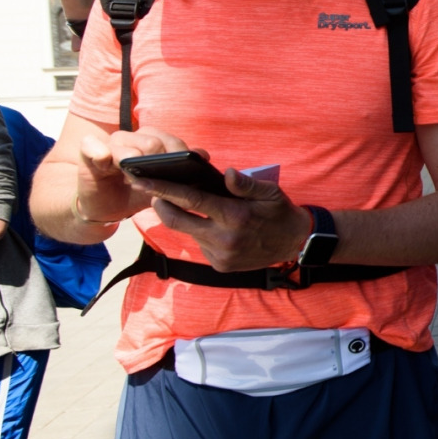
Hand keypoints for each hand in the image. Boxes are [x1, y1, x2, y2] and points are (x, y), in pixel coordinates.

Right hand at [75, 127, 194, 223]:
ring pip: (124, 142)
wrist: (105, 208)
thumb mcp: (161, 187)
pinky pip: (91, 145)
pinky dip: (98, 151)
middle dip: (157, 158)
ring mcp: (109, 144)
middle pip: (151, 140)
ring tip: (133, 173)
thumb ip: (180, 172)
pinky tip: (104, 159)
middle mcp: (131, 140)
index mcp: (151, 143)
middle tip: (158, 176)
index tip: (188, 166)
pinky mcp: (89, 152)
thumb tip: (204, 156)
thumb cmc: (135, 194)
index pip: (169, 140)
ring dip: (131, 157)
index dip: (179, 152)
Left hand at [124, 166, 312, 272]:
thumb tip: (225, 173)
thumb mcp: (269, 192)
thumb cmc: (280, 212)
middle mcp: (224, 238)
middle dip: (161, 206)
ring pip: (189, 233)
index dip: (164, 190)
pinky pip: (201, 246)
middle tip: (156, 195)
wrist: (295, 243)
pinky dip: (202, 235)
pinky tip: (216, 230)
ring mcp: (221, 254)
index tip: (142, 182)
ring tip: (198, 211)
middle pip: (177, 221)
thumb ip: (244, 183)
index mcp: (235, 216)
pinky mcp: (220, 265)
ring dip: (186, 220)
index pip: (191, 200)